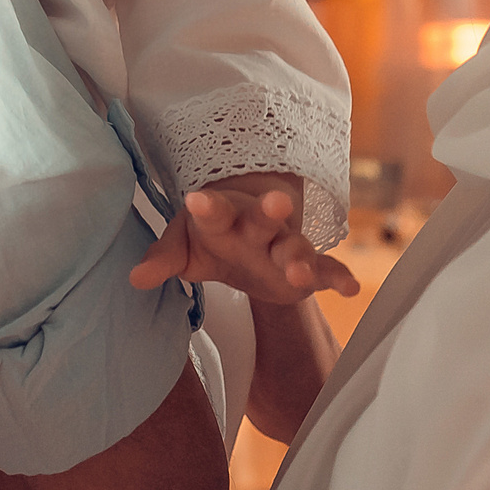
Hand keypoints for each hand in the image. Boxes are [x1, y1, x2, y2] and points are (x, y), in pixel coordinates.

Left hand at [127, 171, 359, 304]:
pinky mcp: (308, 270)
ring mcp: (285, 247)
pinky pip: (328, 271)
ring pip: (296, 248)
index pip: (214, 209)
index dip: (206, 207)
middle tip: (275, 202)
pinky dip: (340, 278)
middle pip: (264, 219)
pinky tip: (353, 288)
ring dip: (300, 257)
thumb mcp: (185, 245)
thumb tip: (135, 277)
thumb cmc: (211, 237)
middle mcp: (258, 228)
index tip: (196, 201)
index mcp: (224, 217)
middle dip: (270, 212)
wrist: (247, 240)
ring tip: (300, 272)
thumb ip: (164, 258)